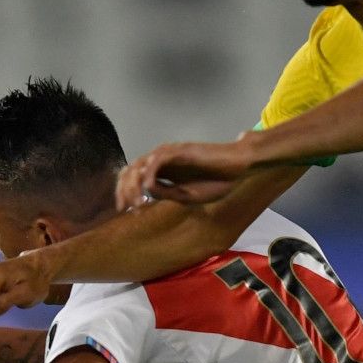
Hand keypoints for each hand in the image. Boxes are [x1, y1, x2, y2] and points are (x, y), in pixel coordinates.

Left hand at [114, 140, 255, 210]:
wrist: (238, 168)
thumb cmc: (217, 181)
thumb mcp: (186, 195)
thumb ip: (166, 193)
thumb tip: (146, 194)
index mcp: (162, 170)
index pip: (133, 177)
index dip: (124, 193)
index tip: (125, 210)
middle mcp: (161, 159)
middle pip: (130, 170)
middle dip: (123, 190)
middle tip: (126, 209)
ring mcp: (169, 153)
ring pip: (139, 165)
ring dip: (134, 185)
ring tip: (137, 203)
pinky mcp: (179, 151)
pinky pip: (156, 162)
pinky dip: (148, 176)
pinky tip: (148, 191)